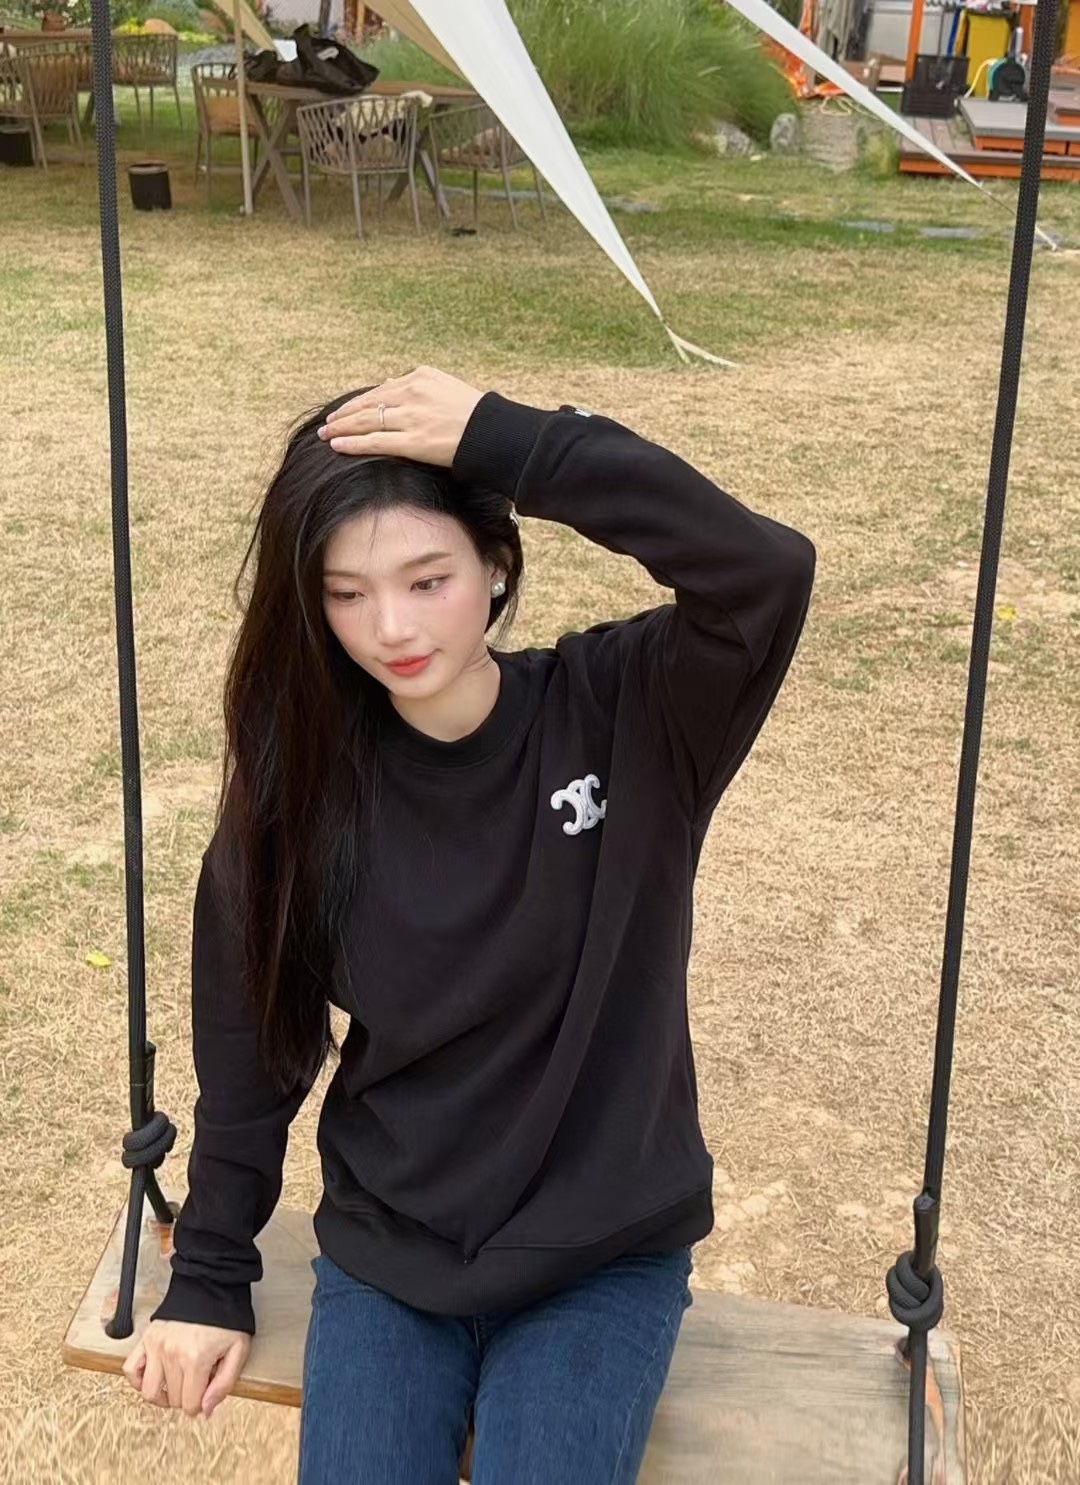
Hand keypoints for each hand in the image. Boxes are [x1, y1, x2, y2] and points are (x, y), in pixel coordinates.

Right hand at [122, 1318, 251, 1419]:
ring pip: (150, 1391)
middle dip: (186, 1397)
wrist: (213, 1287)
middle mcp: (172, 1354)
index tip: (205, 1397)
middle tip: (197, 1383)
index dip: (200, 1406)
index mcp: (196, 1359)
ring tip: (175, 1387)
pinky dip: (138, 1380)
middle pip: (172, 1399)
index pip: (189, 1405)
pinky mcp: (147, 1338)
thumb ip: (224, 1384)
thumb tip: (205, 1410)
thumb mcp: (238, 1350)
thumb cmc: (227, 1318)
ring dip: (162, 1396)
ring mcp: (156, 1346)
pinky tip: (154, 1377)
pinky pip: (131, 1369)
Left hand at [318, 365, 484, 467]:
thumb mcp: (446, 387)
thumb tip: (390, 381)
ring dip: (342, 428)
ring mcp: (413, 417)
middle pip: (369, 403)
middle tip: (328, 423)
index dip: (360, 401)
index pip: (382, 389)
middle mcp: (413, 393)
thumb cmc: (476, 415)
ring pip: (367, 421)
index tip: (346, 410)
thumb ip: (417, 385)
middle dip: (344, 414)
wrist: (495, 433)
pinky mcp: (414, 441)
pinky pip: (375, 441)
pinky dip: (353, 443)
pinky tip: (337, 445)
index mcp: (421, 377)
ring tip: (326, 435)